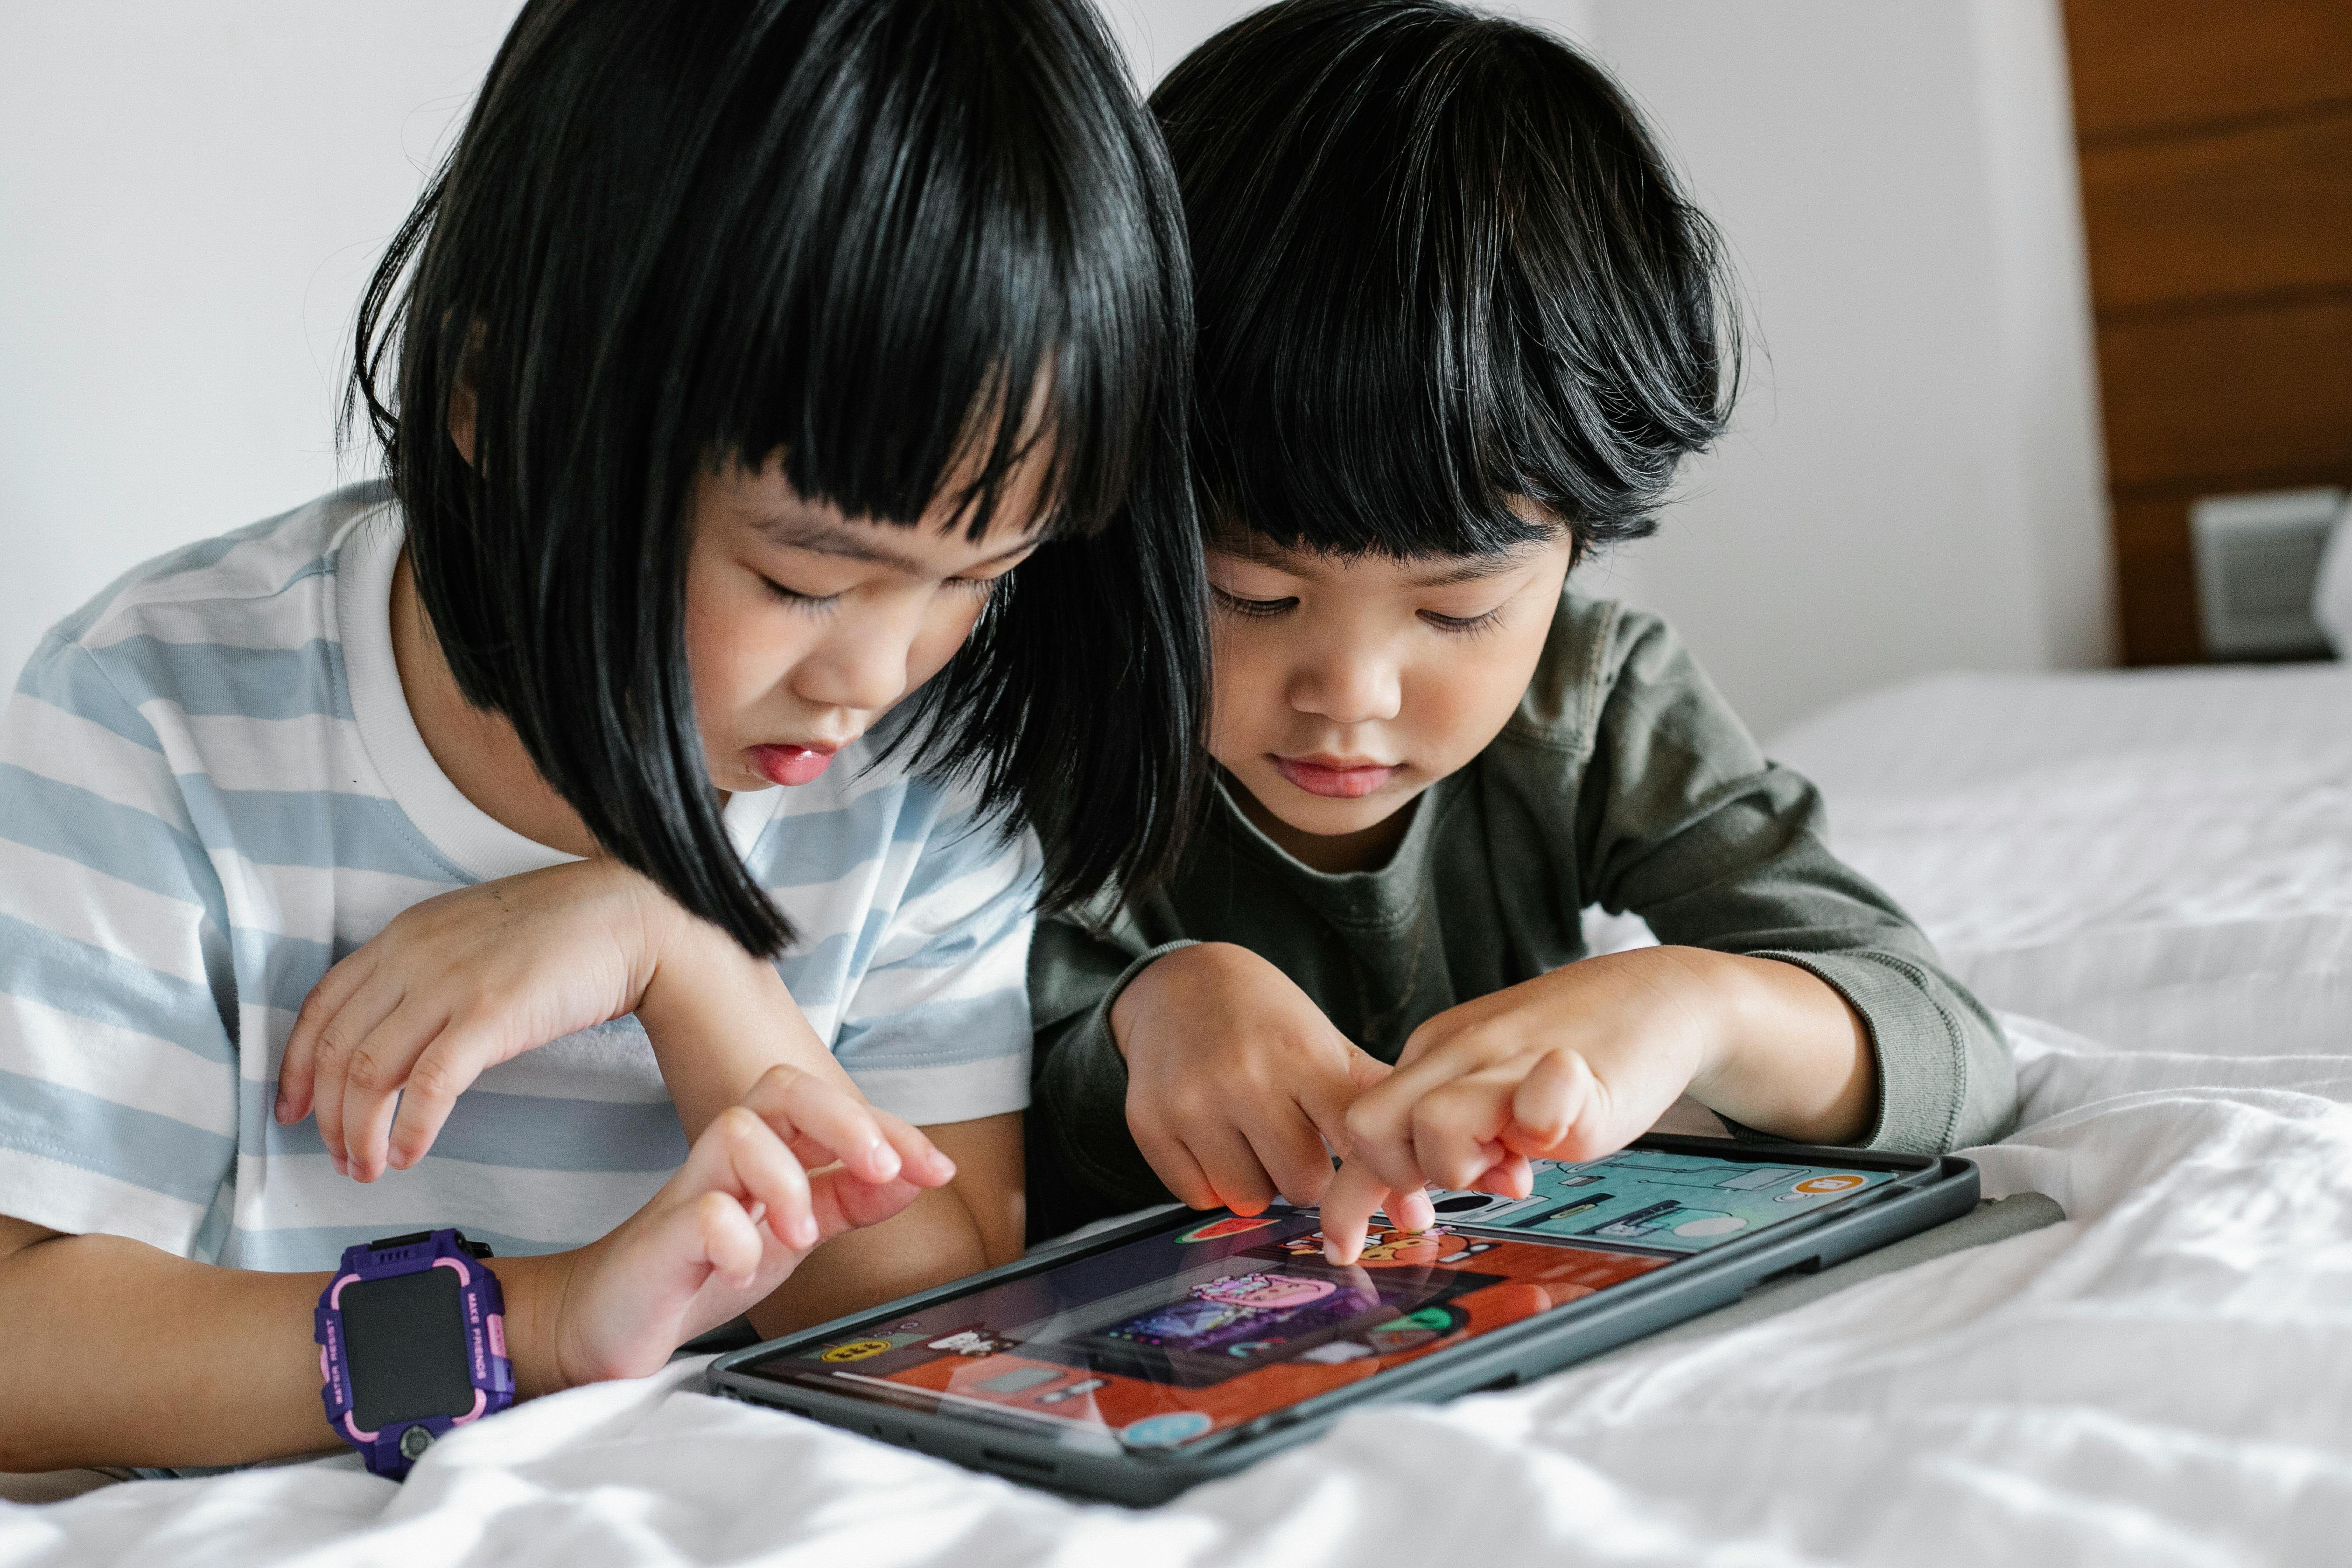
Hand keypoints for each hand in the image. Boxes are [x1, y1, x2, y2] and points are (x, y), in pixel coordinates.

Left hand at [276, 859, 816, 1180]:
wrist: (632, 917)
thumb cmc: (562, 932)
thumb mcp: (471, 935)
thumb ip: (424, 970)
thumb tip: (392, 1031)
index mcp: (404, 935)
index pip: (322, 1006)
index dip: (294, 1065)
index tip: (292, 1108)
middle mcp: (414, 956)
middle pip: (336, 1049)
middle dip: (328, 1115)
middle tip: (340, 1156)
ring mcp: (450, 984)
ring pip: (369, 1072)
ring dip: (361, 1132)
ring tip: (371, 1167)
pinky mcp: (490, 1015)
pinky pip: (428, 1085)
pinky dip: (411, 1128)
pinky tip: (412, 1153)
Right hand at [540, 1065, 955, 1386]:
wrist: (603, 1326)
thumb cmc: (696, 1270)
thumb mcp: (792, 1236)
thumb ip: (848, 1202)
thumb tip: (917, 1175)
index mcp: (764, 1153)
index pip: (830, 1107)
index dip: (890, 1128)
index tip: (938, 1168)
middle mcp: (726, 1161)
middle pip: (783, 1089)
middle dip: (846, 1120)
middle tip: (885, 1169)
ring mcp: (688, 1195)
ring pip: (738, 1130)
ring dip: (788, 1179)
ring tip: (804, 1235)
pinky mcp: (658, 1242)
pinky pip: (699, 1213)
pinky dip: (734, 1237)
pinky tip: (747, 1267)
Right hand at [1110, 943, 1391, 1212]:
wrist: (1180, 983)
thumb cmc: (1268, 1021)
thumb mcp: (1327, 1044)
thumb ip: (1373, 1108)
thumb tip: (1417, 1202)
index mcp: (1301, 1057)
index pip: (1352, 1141)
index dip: (1365, 1166)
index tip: (1365, 1169)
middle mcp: (1244, 1079)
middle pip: (1301, 1185)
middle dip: (1306, 1175)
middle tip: (1296, 1143)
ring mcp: (1192, 1103)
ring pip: (1247, 1198)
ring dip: (1258, 1182)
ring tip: (1252, 1139)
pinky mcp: (1149, 1123)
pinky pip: (1197, 1196)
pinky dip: (1211, 1182)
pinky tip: (1214, 1141)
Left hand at [1317, 950, 1721, 1262]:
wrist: (1661, 996)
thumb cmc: (1577, 1048)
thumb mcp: (1492, 1084)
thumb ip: (1452, 1131)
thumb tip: (1413, 1200)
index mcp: (1434, 1055)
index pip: (1361, 1125)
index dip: (1351, 1193)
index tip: (1344, 1244)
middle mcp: (1460, 1050)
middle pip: (1371, 1125)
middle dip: (1401, 1179)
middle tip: (1465, 1179)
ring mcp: (1513, 1057)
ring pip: (1435, 1121)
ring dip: (1465, 1163)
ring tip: (1518, 1157)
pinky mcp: (1577, 1071)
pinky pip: (1539, 1100)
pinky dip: (1540, 1124)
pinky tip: (1562, 1132)